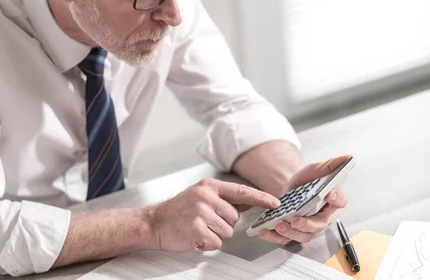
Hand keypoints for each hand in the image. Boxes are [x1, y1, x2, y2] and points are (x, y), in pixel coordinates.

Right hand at [148, 178, 279, 251]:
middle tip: (204, 222)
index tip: (275, 203)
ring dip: (215, 235)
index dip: (260, 198)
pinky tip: (194, 236)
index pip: (241, 192)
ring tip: (198, 228)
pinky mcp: (196, 229)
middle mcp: (206, 197)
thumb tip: (248, 202)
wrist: (154, 223)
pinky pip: (216, 242)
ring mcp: (200, 212)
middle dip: (223, 224)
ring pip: (227, 232)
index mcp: (208, 186)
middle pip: (234, 217)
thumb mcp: (200, 196)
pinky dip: (207, 244)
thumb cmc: (177, 211)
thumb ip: (223, 199)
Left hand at [259, 155, 350, 244]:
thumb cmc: (308, 180)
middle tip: (295, 220)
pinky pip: (286, 238)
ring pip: (304, 235)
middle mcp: (323, 217)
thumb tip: (349, 157)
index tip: (328, 193)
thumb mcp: (317, 169)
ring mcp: (308, 226)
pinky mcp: (293, 231)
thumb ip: (332, 164)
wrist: (290, 187)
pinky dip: (275, 237)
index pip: (339, 201)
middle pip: (319, 225)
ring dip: (291, 232)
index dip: (336, 198)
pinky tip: (265, 232)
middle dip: (307, 224)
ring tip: (279, 225)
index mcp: (332, 201)